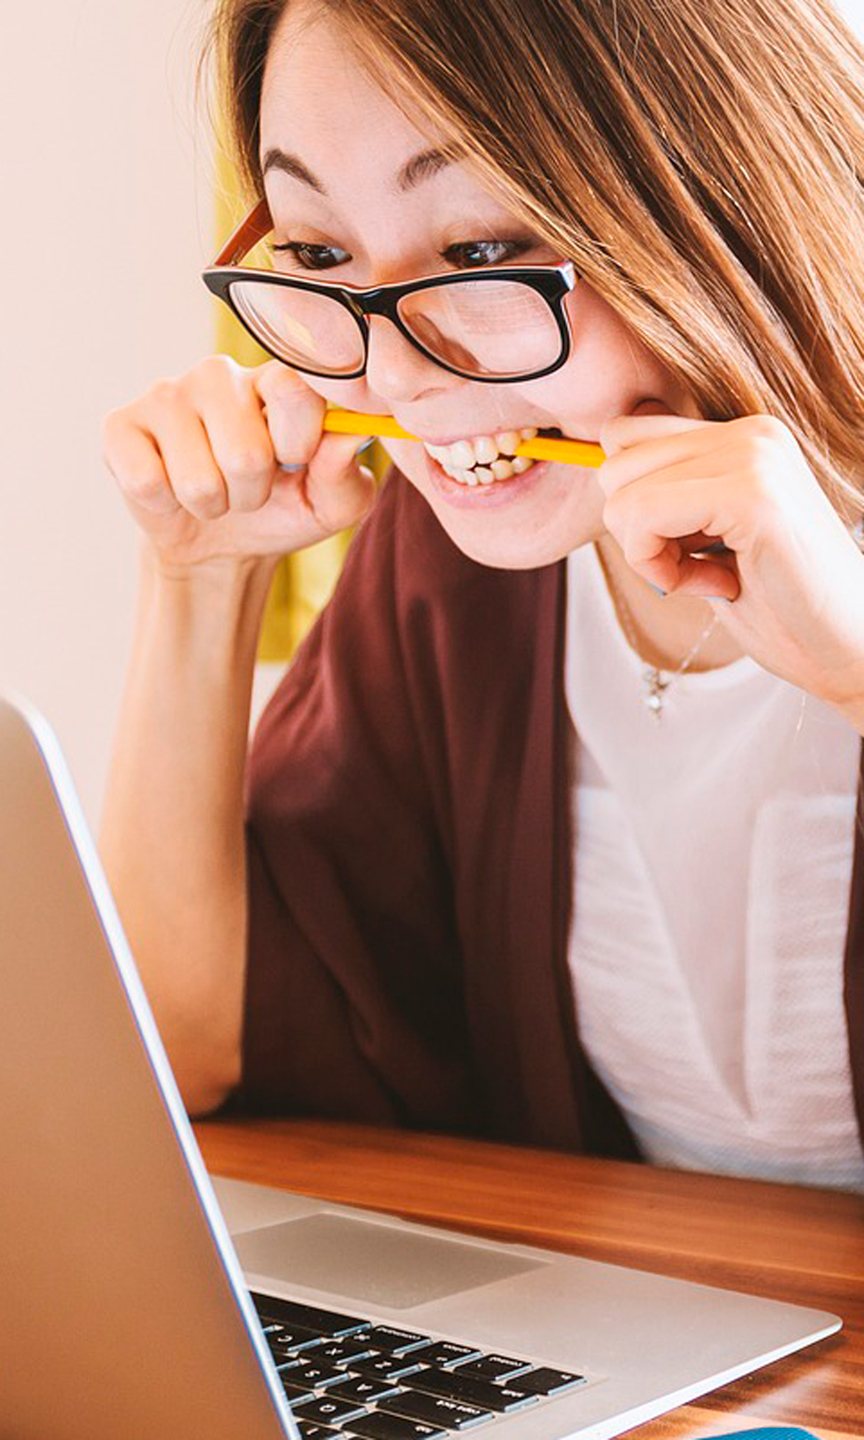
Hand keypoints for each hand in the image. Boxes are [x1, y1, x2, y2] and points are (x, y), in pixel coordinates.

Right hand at [102, 355, 376, 568]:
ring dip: (211, 504)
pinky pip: (147, 481)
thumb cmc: (281, 510)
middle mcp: (220, 375)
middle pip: (245, 453)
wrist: (219, 545)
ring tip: (212, 492)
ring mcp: (166, 394)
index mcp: (276, 380)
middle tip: (247, 489)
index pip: (293, 389)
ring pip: (197, 478)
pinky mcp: (121, 425)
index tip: (295, 461)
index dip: (298, 442)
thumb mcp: (329, 504)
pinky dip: (165, 505)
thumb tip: (351, 435)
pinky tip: (169, 488)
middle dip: (251, 493)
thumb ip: (346, 474)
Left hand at [596, 405, 863, 710]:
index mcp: (744, 437)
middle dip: (636, 532)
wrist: (853, 651)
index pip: (625, 436)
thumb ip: (671, 500)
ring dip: (649, 554)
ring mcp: (754, 456)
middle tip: (698, 569)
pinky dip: (659, 568)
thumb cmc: (783, 609)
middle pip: (615, 463)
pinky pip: (643, 517)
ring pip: (621, 493)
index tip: (684, 550)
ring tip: (713, 576)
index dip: (632, 506)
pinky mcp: (752, 493)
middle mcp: (751, 432)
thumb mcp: (712, 540)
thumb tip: (604, 475)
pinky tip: (716, 586)